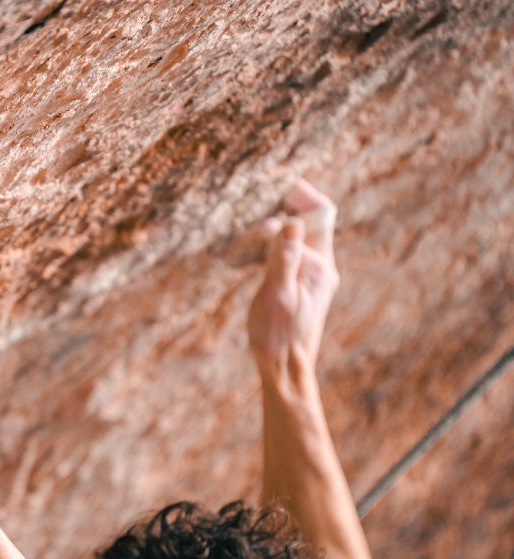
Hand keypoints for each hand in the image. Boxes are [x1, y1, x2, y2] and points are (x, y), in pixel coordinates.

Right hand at [247, 178, 340, 377]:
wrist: (284, 372)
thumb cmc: (279, 338)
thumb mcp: (278, 297)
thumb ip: (285, 259)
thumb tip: (291, 223)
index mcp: (320, 265)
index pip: (321, 213)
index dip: (301, 194)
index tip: (275, 186)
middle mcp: (318, 265)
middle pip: (304, 221)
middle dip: (276, 212)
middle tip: (247, 219)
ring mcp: (306, 274)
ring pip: (289, 237)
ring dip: (266, 232)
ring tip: (238, 243)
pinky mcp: (293, 284)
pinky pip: (281, 253)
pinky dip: (263, 248)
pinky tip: (241, 257)